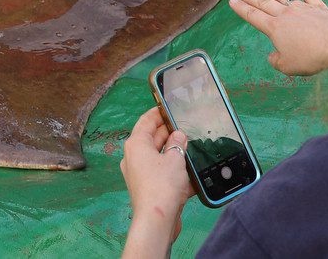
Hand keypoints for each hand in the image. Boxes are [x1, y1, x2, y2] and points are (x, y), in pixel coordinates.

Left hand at [118, 108, 193, 258]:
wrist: (157, 220)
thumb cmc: (163, 184)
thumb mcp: (175, 158)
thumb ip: (178, 143)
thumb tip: (178, 135)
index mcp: (136, 144)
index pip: (146, 121)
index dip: (157, 113)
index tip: (168, 107)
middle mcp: (134, 157)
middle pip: (153, 139)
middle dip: (170, 134)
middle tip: (186, 128)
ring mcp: (140, 174)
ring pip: (160, 157)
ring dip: (175, 154)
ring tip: (192, 148)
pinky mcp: (149, 188)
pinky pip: (163, 174)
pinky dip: (175, 172)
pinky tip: (192, 174)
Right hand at [229, 0, 327, 76]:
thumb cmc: (310, 57)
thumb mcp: (288, 67)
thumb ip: (276, 61)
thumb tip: (272, 55)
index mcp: (275, 28)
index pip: (254, 16)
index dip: (242, 9)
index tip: (232, 1)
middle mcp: (285, 14)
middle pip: (265, 4)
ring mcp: (302, 8)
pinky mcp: (318, 6)